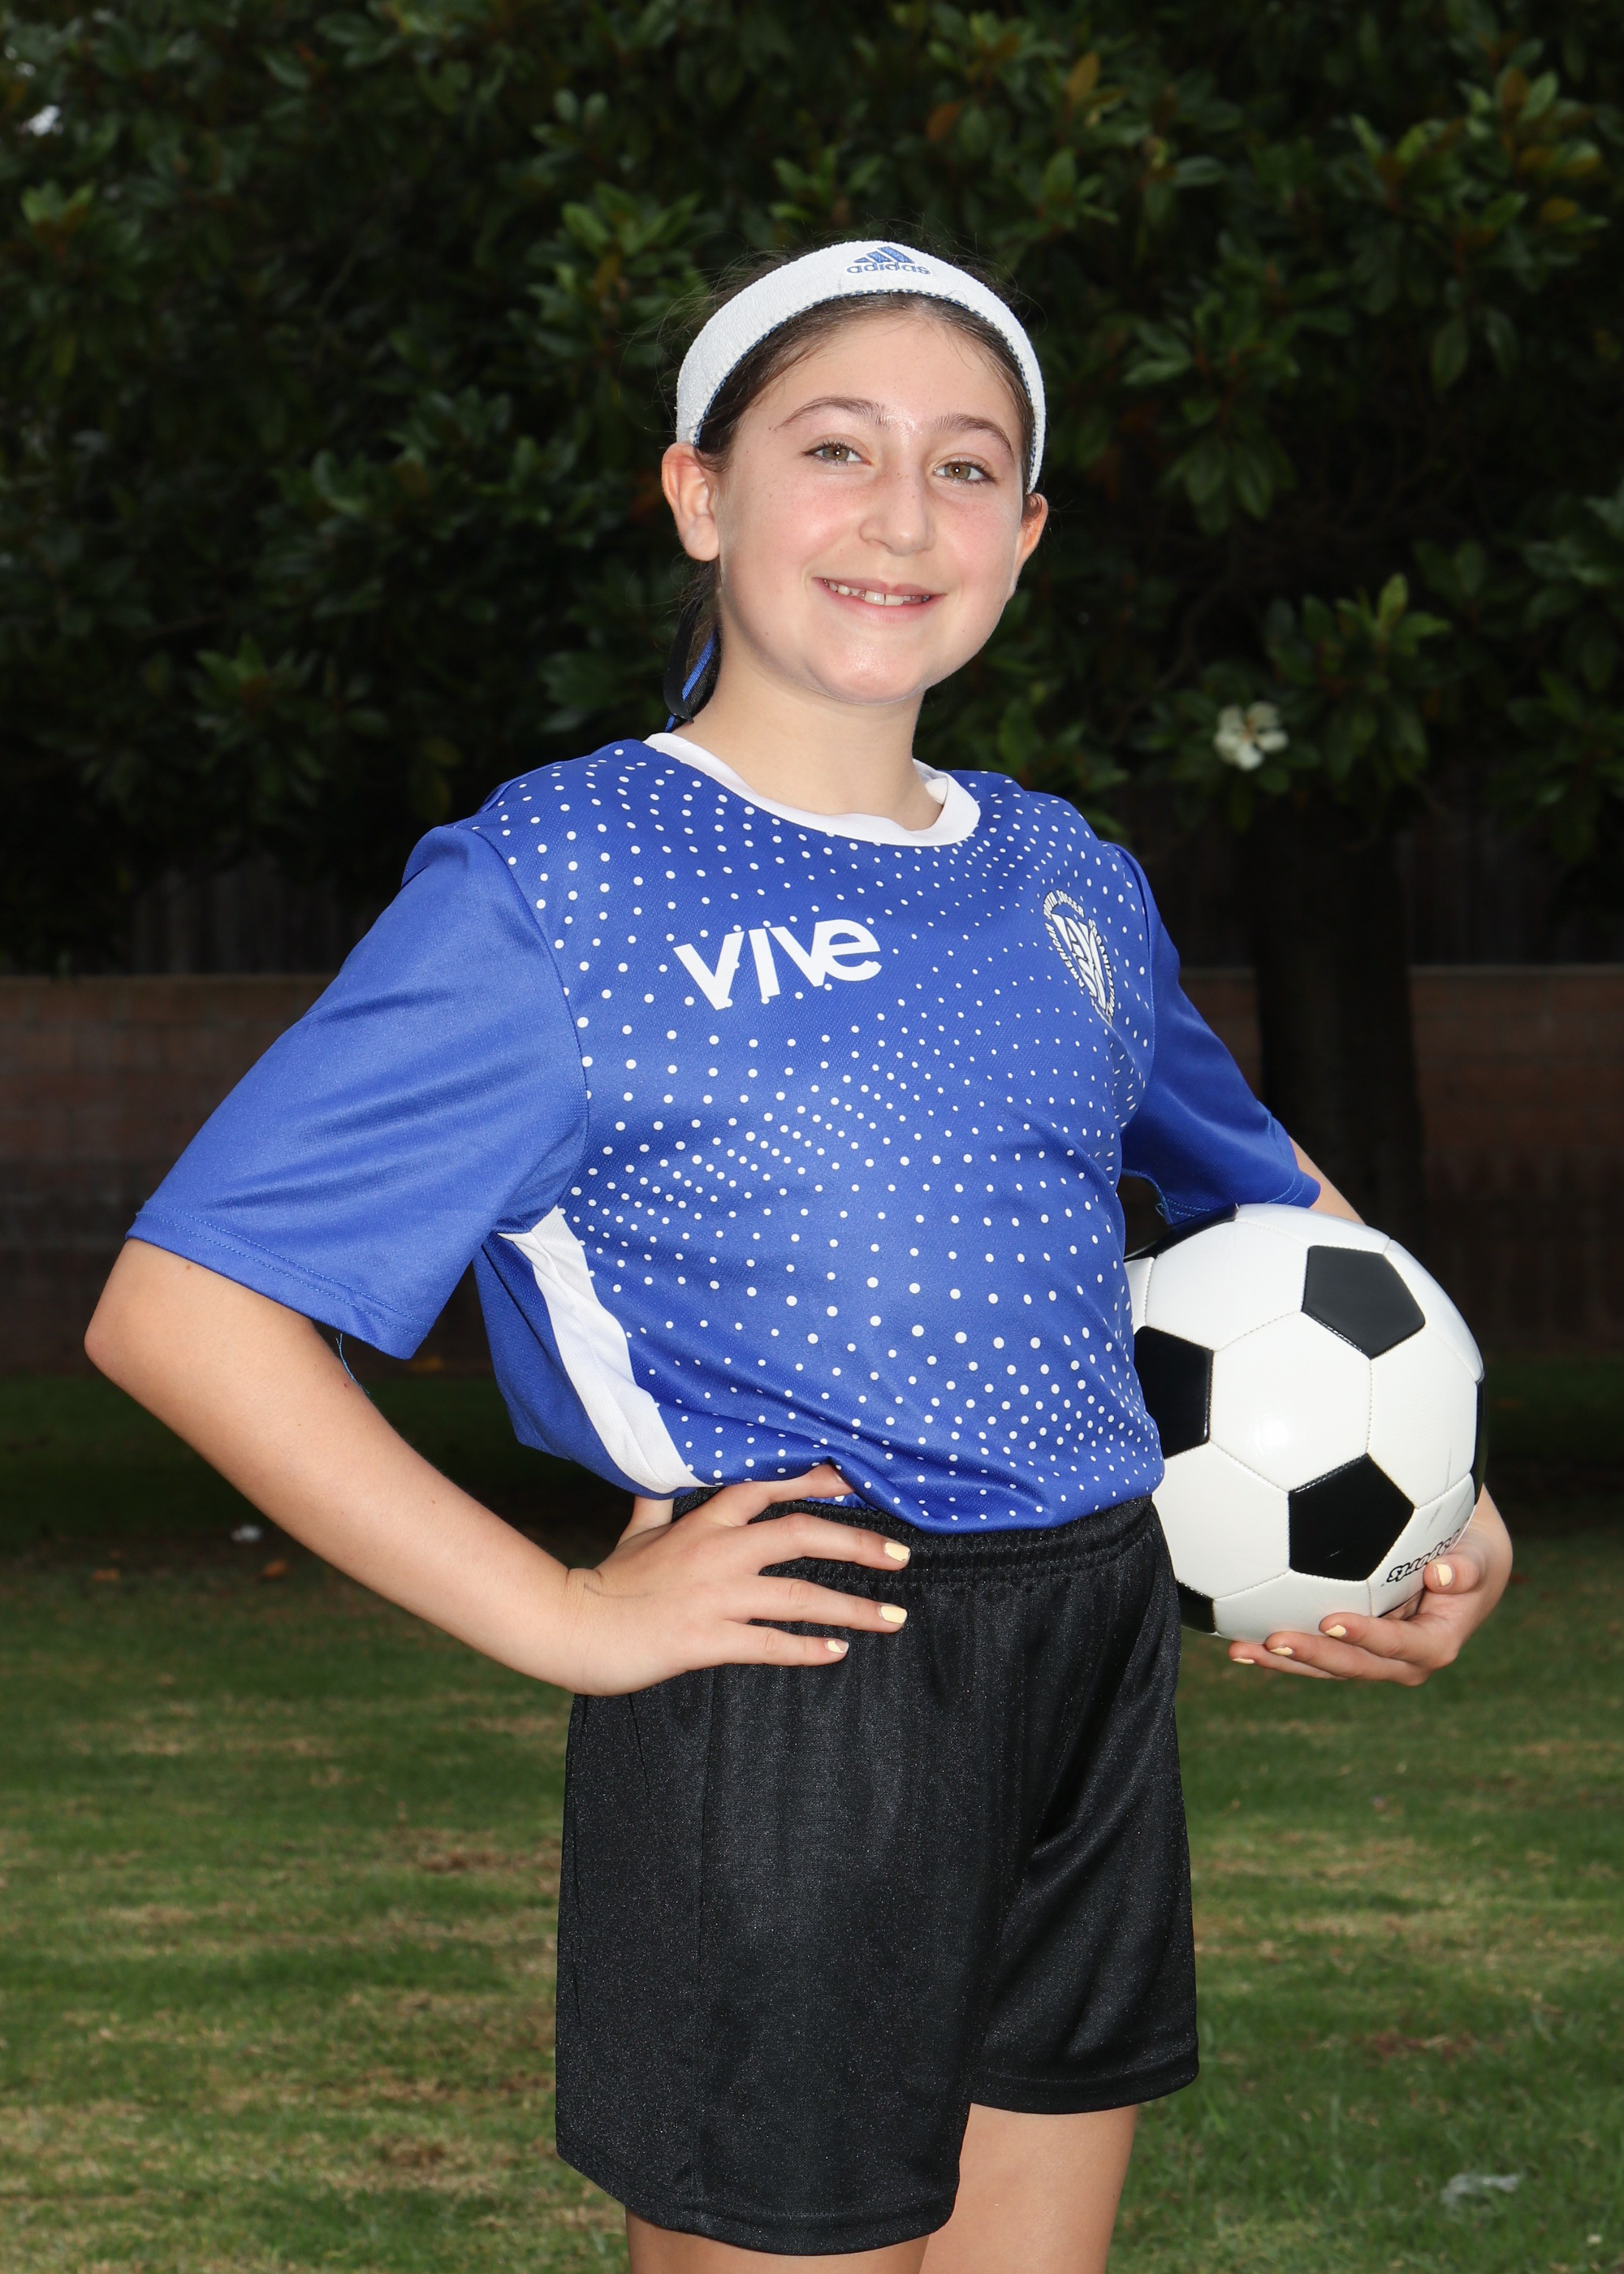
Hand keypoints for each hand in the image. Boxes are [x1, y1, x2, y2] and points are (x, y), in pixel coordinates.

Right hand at [558, 1464, 911, 1695]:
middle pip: (800, 1534)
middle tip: (901, 1555)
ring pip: (797, 1595)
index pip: (768, 1486)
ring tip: (893, 1616)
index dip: (817, 1481)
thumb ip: (659, 1502)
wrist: (571, 1626)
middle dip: (857, 1543)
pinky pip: (769, 1644)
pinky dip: (807, 1648)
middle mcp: (716, 1551)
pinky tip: (837, 1652)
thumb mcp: (636, 1531)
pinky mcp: (705, 1640)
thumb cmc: (606, 1581)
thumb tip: (663, 1474)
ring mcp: (713, 1596)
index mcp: (703, 1521)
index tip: (859, 1480)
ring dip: (851, 1608)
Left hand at [1227, 1487, 1512, 1685]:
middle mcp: (1401, 1660)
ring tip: (1241, 1648)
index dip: (1369, 1637)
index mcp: (1436, 1643)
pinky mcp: (1348, 1646)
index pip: (1401, 1647)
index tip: (1333, 1619)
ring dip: (1285, 1661)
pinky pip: (1314, 1649)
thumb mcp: (1481, 1552)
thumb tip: (1444, 1574)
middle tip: (1273, 1640)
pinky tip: (1238, 1635)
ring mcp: (1371, 1656)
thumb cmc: (1472, 1550)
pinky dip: (1279, 1647)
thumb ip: (1468, 1566)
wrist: (1460, 1562)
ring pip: (1326, 1665)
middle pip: (1355, 1665)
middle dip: (1314, 1657)